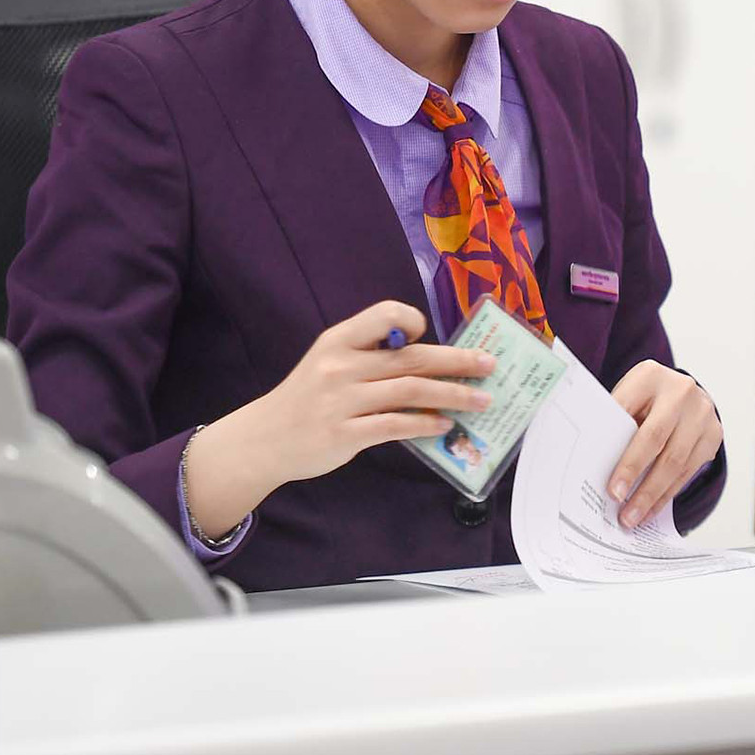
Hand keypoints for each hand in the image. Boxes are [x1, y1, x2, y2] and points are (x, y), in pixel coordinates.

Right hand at [184, 301, 496, 537]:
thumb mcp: (328, 362)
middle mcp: (341, 366)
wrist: (264, 439)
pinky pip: (395, 425)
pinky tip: (445, 425)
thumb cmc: (307, 398)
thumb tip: (431, 363)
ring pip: (410, 391)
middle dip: (458, 361)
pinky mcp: (345, 434)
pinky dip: (425, 423)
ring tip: (481, 400)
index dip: (410, 321)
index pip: (384, 314)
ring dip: (452, 394)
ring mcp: (342, 401)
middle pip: (411, 357)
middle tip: (490, 365)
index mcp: (338, 340)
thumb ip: (370, 356)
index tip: (427, 334)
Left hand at [606, 362, 721, 529]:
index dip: (621, 454)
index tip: (610, 488)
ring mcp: (702, 412)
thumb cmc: (644, 401)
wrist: (681, 393)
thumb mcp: (627, 399)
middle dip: (636, 478)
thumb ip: (615, 424)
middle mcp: (681, 391)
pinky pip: (689, 471)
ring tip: (633, 517)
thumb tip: (594, 469)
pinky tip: (651, 508)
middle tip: (620, 507)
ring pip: (676, 462)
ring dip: (652, 494)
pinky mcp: (714, 433)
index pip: (630, 416)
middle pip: (656, 441)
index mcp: (650, 376)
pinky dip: (668, 493)